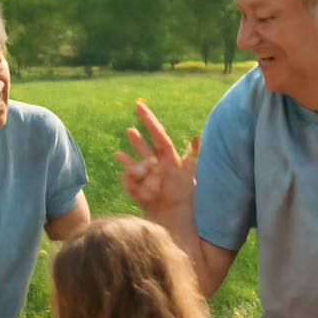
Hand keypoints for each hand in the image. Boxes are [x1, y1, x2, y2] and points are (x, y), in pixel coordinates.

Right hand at [114, 102, 197, 217]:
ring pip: (135, 163)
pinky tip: (122, 173)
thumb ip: (192, 154)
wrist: (173, 213)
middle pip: (144, 146)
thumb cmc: (183, 191)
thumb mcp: (189, 172)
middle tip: (130, 131)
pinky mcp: (136, 185)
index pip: (157, 133)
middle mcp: (154, 162)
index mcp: (167, 155)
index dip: (148, 119)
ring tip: (120, 155)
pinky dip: (128, 178)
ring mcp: (144, 173)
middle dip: (137, 140)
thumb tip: (198, 137)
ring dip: (129, 160)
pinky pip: (129, 179)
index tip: (138, 104)